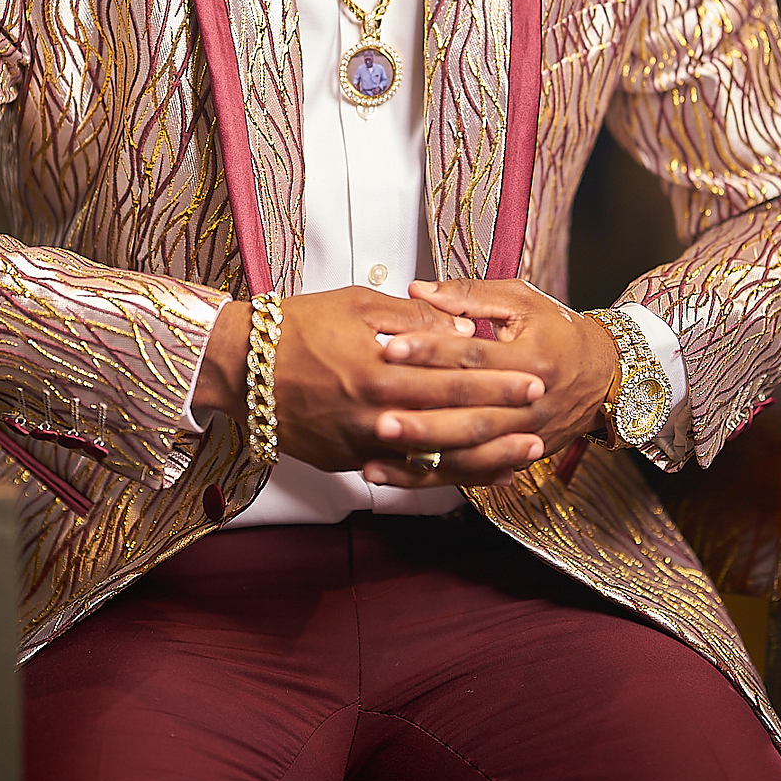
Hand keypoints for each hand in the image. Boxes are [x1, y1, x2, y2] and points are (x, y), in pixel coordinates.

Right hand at [194, 286, 550, 482]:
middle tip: (540, 412)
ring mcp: (361, 444)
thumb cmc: (295, 327)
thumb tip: (460, 327)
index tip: (532, 377)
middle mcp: (375, 413)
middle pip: (453, 419)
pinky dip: (441, 476)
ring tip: (523, 453)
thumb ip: (412, 319)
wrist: (239, 368)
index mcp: (380, 368)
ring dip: (485, 457)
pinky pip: (403, 475)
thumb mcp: (354, 304)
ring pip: (435, 458)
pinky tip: (469, 474)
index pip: (453, 376)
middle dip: (502, 416)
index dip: (497, 378)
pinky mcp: (346, 462)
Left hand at [360, 278, 617, 486]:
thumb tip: (418, 289)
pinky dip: (431, 476)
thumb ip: (470, 296)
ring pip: (469, 452)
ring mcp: (526, 437)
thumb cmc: (559, 331)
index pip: (473, 356)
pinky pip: (471, 473)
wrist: (606, 376)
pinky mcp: (519, 458)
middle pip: (470, 414)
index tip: (389, 346)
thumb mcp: (523, 301)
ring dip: (422, 453)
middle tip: (375, 413)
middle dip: (421, 416)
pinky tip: (393, 473)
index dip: (430, 351)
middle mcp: (530, 404)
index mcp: (532, 359)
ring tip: (376, 446)